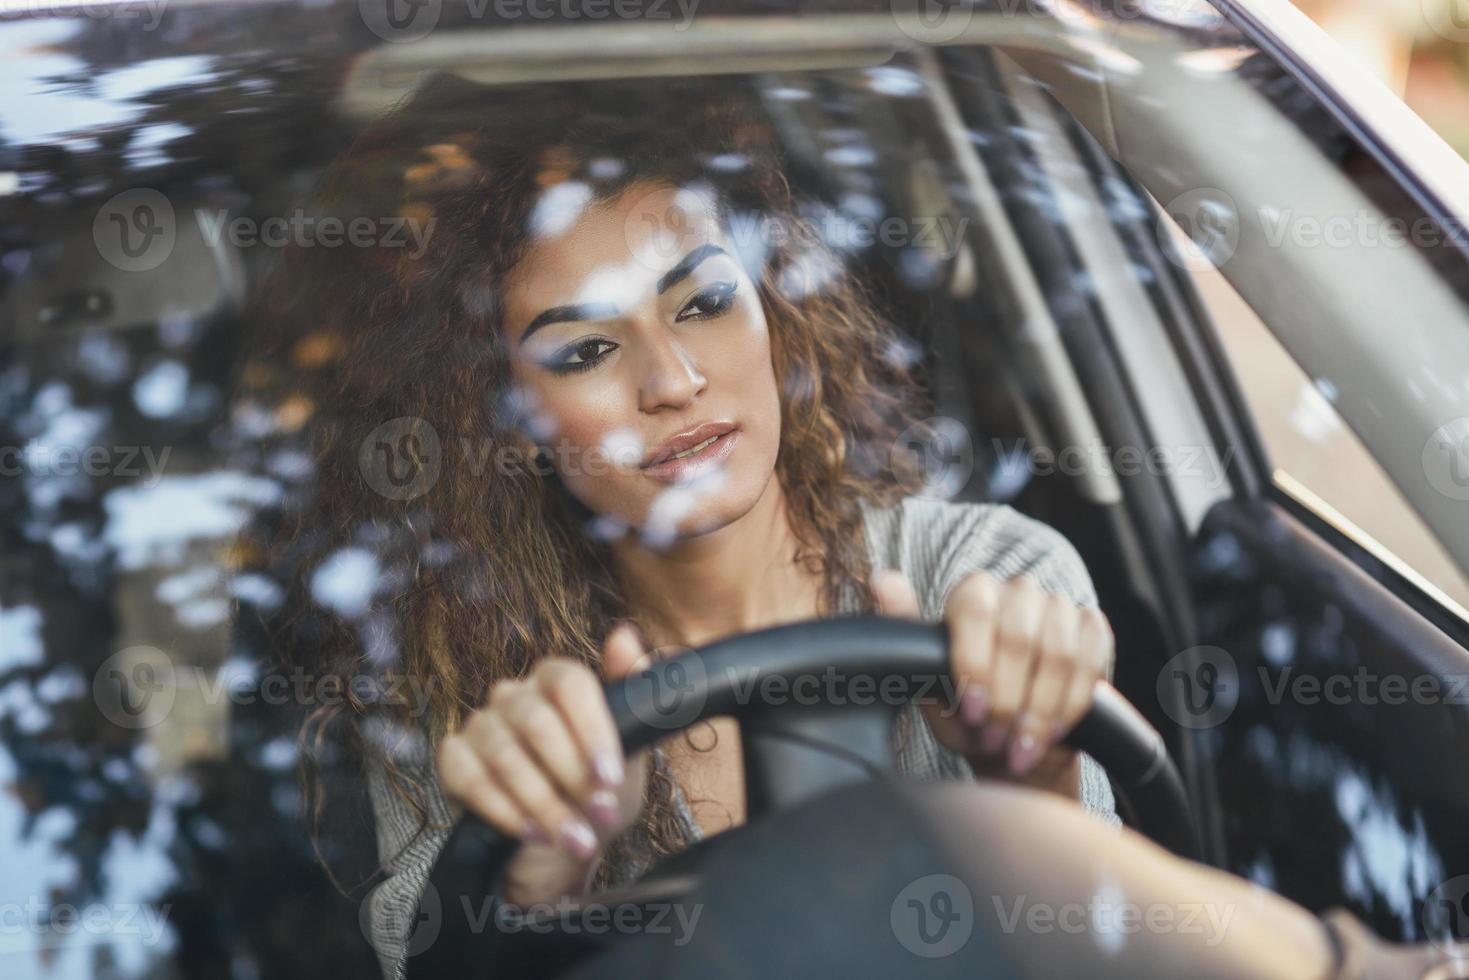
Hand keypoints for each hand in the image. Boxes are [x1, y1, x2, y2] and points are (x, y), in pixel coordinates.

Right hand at [435, 623, 651, 901]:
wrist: (565, 843)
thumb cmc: (598, 788)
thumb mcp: (630, 749)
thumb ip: (635, 692)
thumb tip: (626, 637)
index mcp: (556, 680)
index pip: (569, 682)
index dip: (591, 729)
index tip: (609, 776)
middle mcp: (514, 695)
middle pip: (536, 721)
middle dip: (571, 776)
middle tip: (598, 814)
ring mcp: (480, 725)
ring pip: (505, 757)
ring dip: (545, 804)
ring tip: (574, 838)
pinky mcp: (453, 759)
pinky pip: (472, 780)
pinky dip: (506, 812)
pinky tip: (533, 833)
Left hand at [871, 568, 1113, 786]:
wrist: (1013, 744)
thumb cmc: (964, 713)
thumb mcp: (927, 684)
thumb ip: (904, 631)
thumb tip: (883, 579)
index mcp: (972, 594)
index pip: (974, 610)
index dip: (975, 665)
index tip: (971, 713)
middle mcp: (1016, 590)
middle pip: (1018, 635)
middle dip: (1007, 699)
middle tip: (994, 738)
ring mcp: (1058, 606)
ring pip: (1057, 651)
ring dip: (1040, 708)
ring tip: (1020, 745)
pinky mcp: (1092, 628)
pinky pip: (1091, 660)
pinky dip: (1071, 703)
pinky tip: (1053, 730)